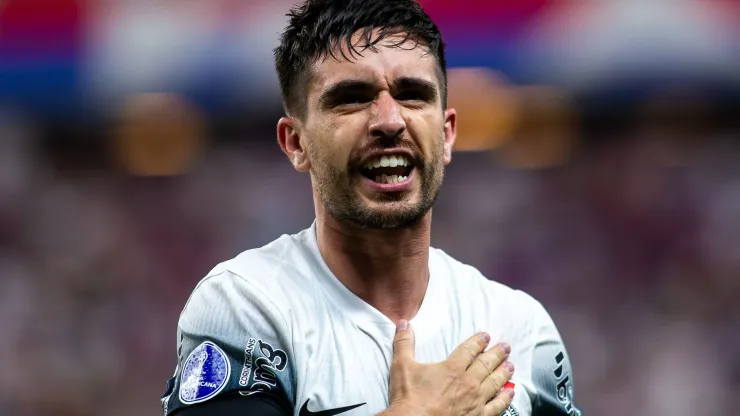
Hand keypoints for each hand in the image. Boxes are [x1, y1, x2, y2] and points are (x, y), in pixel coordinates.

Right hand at [386, 320, 514, 415]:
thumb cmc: (408, 397)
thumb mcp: (402, 366)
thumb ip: (404, 343)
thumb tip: (403, 323)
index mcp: (452, 368)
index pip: (470, 350)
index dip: (479, 341)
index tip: (486, 336)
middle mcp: (468, 382)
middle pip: (487, 364)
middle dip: (497, 354)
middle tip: (506, 347)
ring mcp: (475, 401)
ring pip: (495, 383)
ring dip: (504, 373)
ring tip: (511, 365)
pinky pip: (497, 406)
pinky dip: (505, 398)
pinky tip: (510, 392)